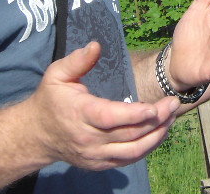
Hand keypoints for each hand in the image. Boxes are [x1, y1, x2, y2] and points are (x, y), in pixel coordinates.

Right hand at [25, 41, 179, 170]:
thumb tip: (96, 46)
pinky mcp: (100, 164)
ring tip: (171, 118)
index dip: (134, 115)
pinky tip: (159, 133)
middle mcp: (88, 139)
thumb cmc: (50, 100)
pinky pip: (128, 159)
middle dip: (155, 121)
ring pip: (132, 152)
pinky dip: (147, 148)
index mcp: (80, 114)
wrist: (35, 135)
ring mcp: (94, 155)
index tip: (155, 107)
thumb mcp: (56, 75)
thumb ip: (77, 60)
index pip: (110, 118)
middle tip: (173, 104)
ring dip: (156, 136)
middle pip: (128, 134)